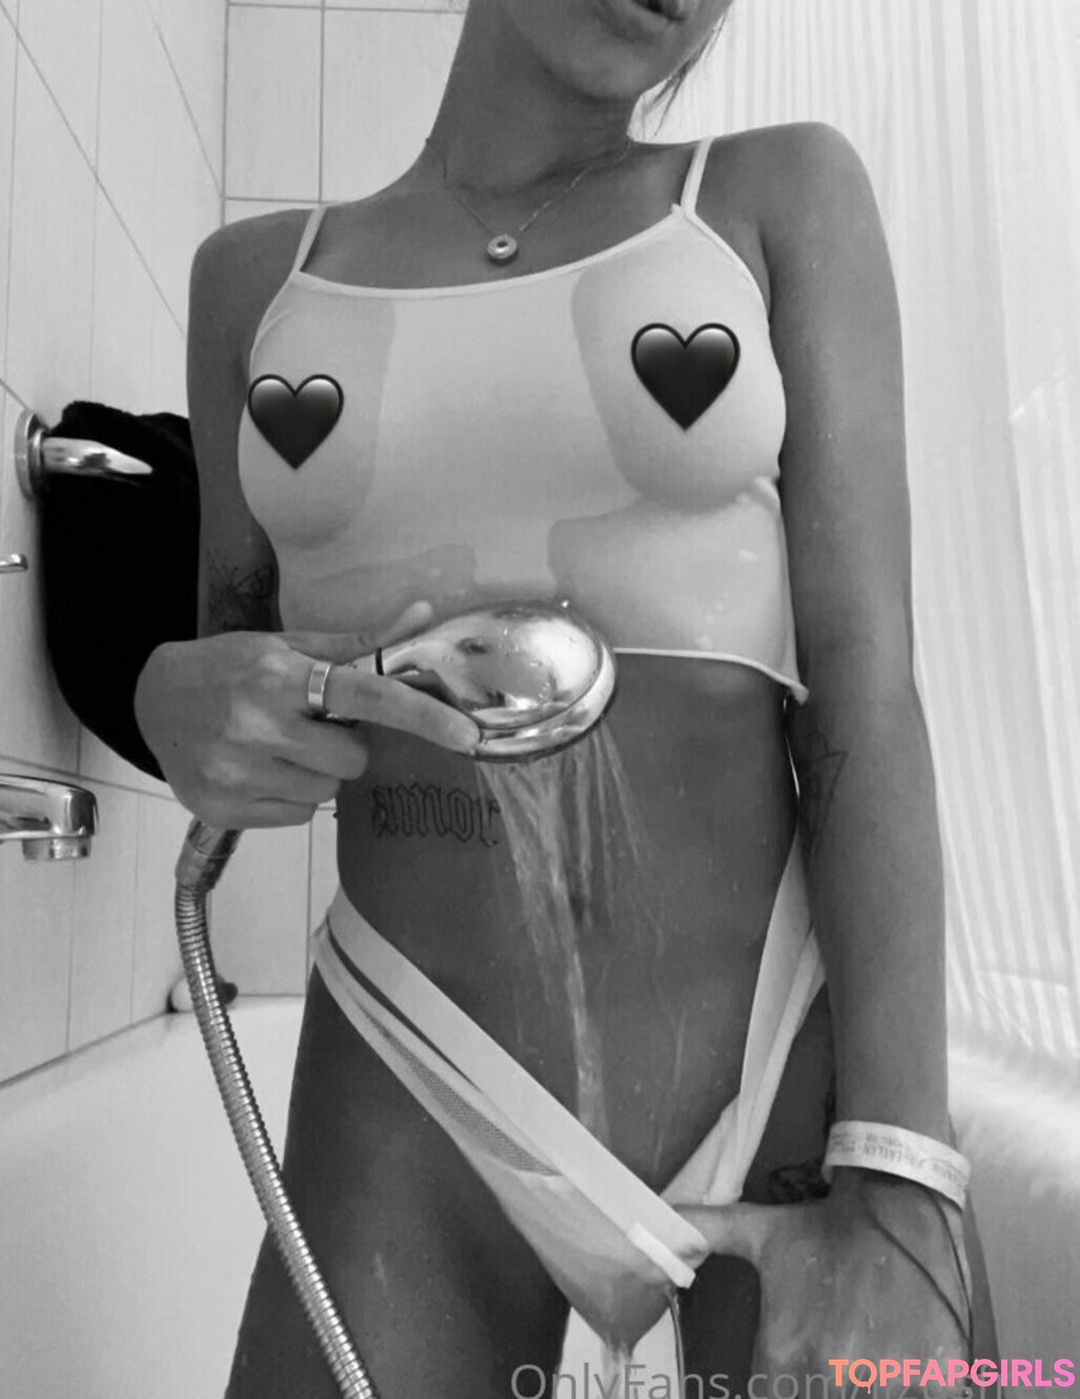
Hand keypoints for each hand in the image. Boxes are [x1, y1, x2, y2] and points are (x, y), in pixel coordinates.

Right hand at [134, 600, 480, 827]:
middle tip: (309, 726)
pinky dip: (290, 796)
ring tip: (278, 747)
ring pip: (328, 792)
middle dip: (342, 745)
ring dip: (316, 772)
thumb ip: (356, 642)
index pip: (367, 697)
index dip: (423, 716)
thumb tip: (421, 615)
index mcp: (279, 677)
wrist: (151, 701)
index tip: (467, 736)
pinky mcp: (225, 811)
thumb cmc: (230, 667)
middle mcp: (257, 726)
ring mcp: (238, 774)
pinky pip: (298, 817)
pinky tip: (260, 770)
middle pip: (353, 759)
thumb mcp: (285, 645)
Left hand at [680, 1172, 972, 1392]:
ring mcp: (886, 1385)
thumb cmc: (823, 1224)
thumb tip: (653, 1221)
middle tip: (838, 1356)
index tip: (798, 1369)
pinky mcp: (937, 1387)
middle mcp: (830, 1378)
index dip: (779, 1389)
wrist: (897, 1201)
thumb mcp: (756, 1232)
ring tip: (866, 1359)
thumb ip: (703, 1233)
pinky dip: (911, 1388)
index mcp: (783, 1357)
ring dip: (863, 1387)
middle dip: (826, 1386)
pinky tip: (902, 1367)